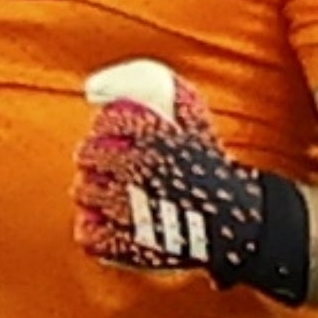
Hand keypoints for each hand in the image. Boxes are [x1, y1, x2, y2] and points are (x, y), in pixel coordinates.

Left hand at [72, 60, 307, 304]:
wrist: (232, 219)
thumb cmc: (214, 170)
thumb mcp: (200, 127)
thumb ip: (181, 97)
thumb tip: (162, 79)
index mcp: (154, 137)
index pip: (110, 121)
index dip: (102, 124)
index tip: (101, 129)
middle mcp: (137, 167)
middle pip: (91, 155)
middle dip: (88, 156)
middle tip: (90, 162)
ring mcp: (129, 205)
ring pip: (86, 192)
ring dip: (85, 191)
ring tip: (90, 192)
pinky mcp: (126, 239)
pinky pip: (92, 232)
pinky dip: (88, 229)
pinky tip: (90, 223)